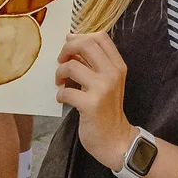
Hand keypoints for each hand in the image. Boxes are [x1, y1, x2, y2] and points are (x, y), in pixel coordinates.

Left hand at [56, 33, 135, 170]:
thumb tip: (71, 40)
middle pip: (86, 44)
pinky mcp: (91, 104)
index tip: (70, 46)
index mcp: (118, 66)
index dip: (81, 37)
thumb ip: (93, 63)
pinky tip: (63, 99)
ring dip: (59, 73)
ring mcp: (103, 88)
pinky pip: (66, 91)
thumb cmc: (107, 109)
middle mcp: (113, 74)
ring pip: (72, 66)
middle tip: (60, 60)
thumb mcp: (107, 81)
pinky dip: (60, 94)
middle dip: (67, 49)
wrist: (116, 140)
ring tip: (60, 82)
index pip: (101, 37)